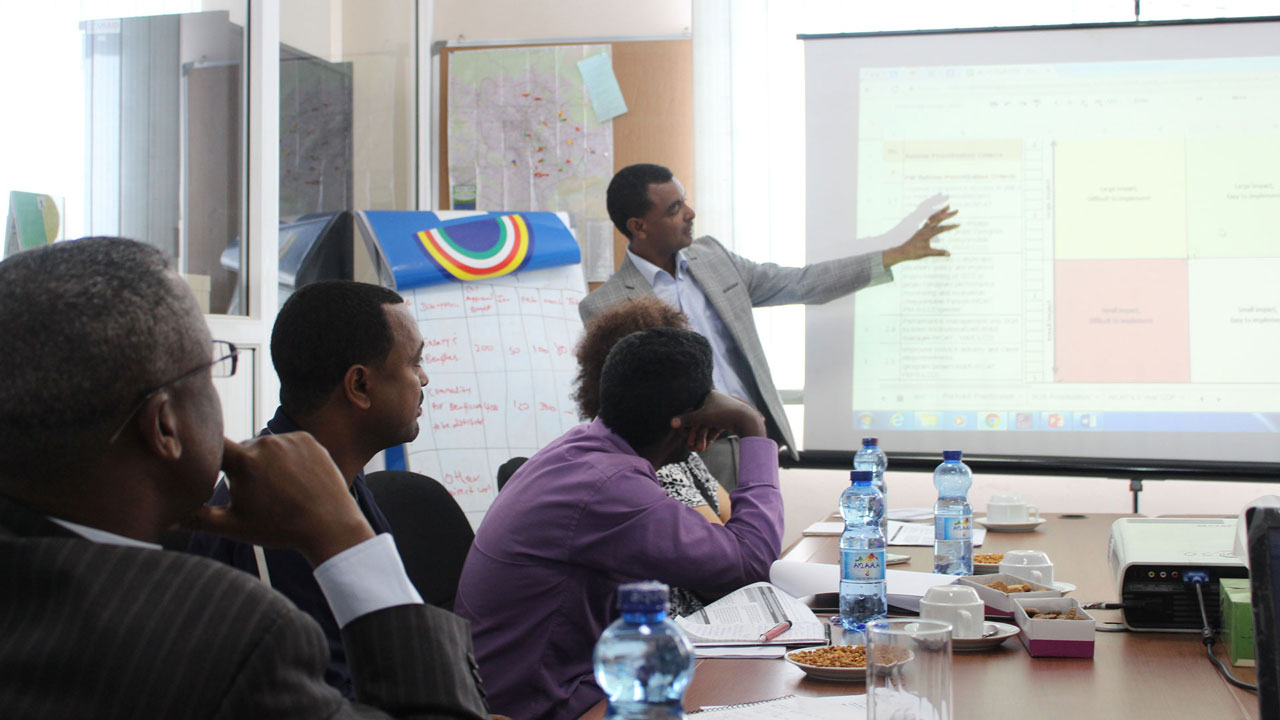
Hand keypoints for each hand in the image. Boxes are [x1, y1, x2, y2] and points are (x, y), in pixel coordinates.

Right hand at [185, 434, 374, 566]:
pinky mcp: (309, 439)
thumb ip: (197, 518)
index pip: (211, 446)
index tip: (196, 457)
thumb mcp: (234, 526)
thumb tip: (166, 517)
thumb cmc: (280, 528)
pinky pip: (287, 444)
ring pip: (264, 447)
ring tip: (278, 490)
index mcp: (244, 461)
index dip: (203, 451)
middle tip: (254, 495)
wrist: (329, 525)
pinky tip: (294, 479)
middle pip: (240, 451)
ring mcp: (290, 439)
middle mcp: (266, 442)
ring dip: (264, 462)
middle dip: (240, 468)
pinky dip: (286, 457)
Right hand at [671, 391, 767, 449]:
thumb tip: (670, 422)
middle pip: (701, 421)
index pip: (694, 411)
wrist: (747, 420)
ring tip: (700, 449)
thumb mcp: (702, 417)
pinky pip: (716, 428)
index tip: (686, 438)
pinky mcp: (728, 419)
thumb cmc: (724, 414)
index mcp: (709, 395)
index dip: (689, 426)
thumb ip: (686, 420)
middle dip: (697, 436)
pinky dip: (711, 437)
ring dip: (703, 438)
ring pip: (708, 426)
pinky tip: (706, 447)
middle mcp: (715, 401)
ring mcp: (722, 410)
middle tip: (692, 448)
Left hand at [882, 205, 958, 268]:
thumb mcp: (927, 253)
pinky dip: (934, 215)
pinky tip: (938, 213)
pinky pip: (929, 219)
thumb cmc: (914, 253)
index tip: (959, 225)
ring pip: (933, 217)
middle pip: (938, 219)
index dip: (950, 227)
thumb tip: (949, 254)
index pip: (941, 229)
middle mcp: (925, 229)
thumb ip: (938, 253)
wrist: (903, 251)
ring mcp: (923, 228)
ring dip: (941, 211)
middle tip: (957, 210)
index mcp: (927, 234)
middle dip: (948, 214)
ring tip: (948, 206)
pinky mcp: (921, 229)